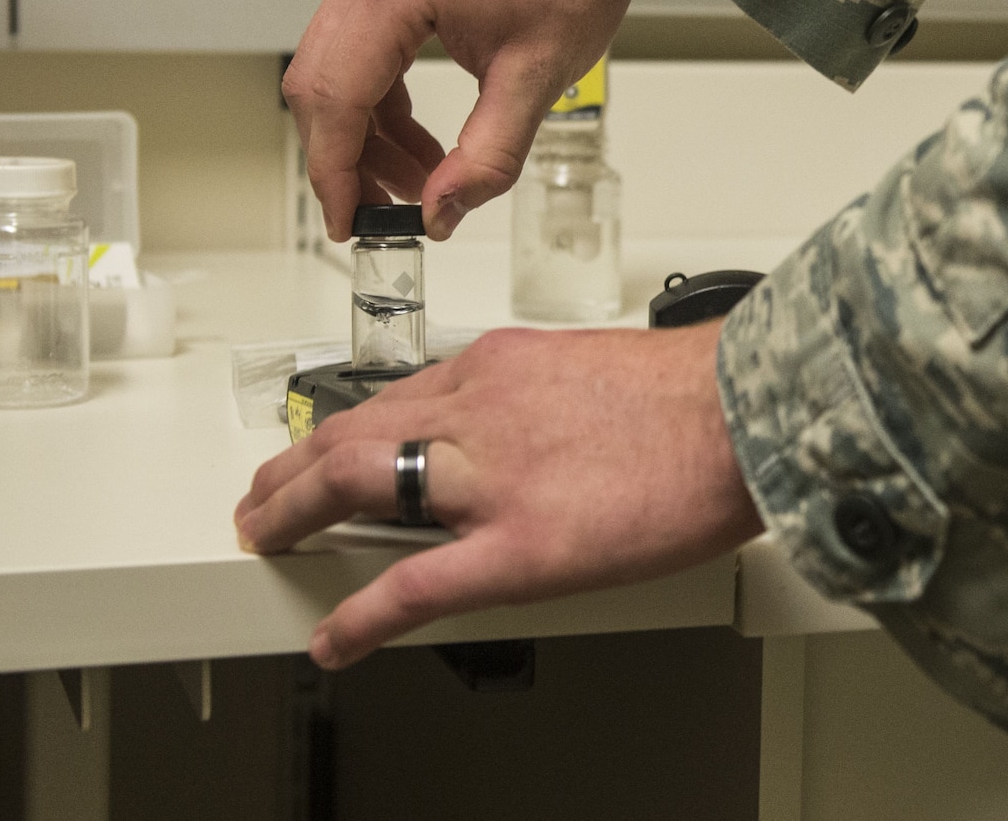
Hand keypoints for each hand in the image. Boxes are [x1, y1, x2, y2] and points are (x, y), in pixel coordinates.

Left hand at [234, 322, 762, 668]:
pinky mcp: (519, 545)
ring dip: (295, 511)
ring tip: (264, 538)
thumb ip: (542, 397)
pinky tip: (336, 640)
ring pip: (358, 482)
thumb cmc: (692, 395)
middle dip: (294, 466)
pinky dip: (363, 615)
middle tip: (264, 494)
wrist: (742, 410)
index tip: (327, 448)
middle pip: (353, 431)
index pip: (398, 395)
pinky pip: (416, 584)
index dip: (346, 429)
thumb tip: (529, 431)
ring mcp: (490, 475)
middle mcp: (478, 407)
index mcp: (500, 367)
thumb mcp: (594, 370)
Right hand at [282, 0, 661, 240]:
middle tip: (384, 212)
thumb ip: (487, 155)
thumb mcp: (535, 76)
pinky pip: (361, 55)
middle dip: (347, 160)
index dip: (335, 173)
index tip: (347, 221)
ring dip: (366, 138)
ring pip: (335, 75)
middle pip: (319, 88)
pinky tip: (418, 143)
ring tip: (418, 180)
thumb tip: (443, 210)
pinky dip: (381, 106)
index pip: (335, 99)